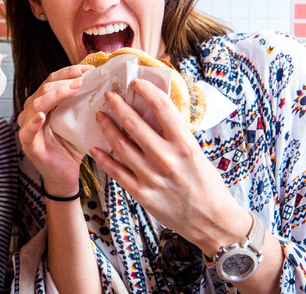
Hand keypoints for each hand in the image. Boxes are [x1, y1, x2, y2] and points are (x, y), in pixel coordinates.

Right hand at [17, 65, 90, 195]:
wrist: (66, 176)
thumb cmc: (72, 147)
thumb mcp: (81, 122)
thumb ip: (87, 105)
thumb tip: (110, 86)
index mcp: (46, 102)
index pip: (54, 80)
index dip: (70, 72)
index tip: (90, 69)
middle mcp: (34, 110)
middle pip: (45, 87)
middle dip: (65, 81)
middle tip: (84, 79)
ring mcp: (28, 126)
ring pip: (36, 103)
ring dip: (54, 95)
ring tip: (72, 90)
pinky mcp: (28, 144)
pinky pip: (27, 131)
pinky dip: (33, 122)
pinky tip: (41, 116)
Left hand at [89, 78, 247, 253]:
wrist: (211, 221)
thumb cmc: (207, 185)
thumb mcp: (196, 153)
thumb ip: (176, 135)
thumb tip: (156, 113)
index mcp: (185, 144)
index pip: (162, 108)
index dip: (146, 91)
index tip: (136, 83)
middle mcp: (167, 158)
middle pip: (134, 123)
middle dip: (117, 105)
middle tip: (109, 95)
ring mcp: (152, 176)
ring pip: (120, 145)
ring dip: (107, 127)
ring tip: (100, 116)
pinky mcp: (141, 193)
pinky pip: (116, 171)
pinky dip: (102, 158)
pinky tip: (94, 148)